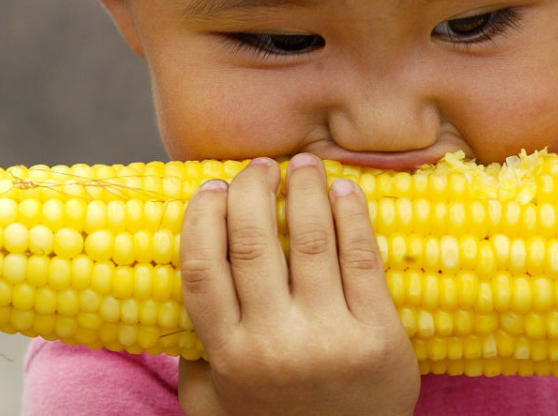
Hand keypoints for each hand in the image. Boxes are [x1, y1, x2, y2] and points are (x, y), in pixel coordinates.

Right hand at [177, 153, 419, 415]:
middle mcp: (274, 343)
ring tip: (304, 164)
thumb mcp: (214, 404)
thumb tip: (179, 289)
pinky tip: (345, 191)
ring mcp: (329, 337)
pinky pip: (362, 259)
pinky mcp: (378, 335)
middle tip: (259, 166)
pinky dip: (352, 217)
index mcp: (228, 355)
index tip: (211, 187)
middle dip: (253, 192)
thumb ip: (194, 354)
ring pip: (311, 242)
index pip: (203, 269)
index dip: (203, 218)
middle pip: (254, 245)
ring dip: (305, 191)